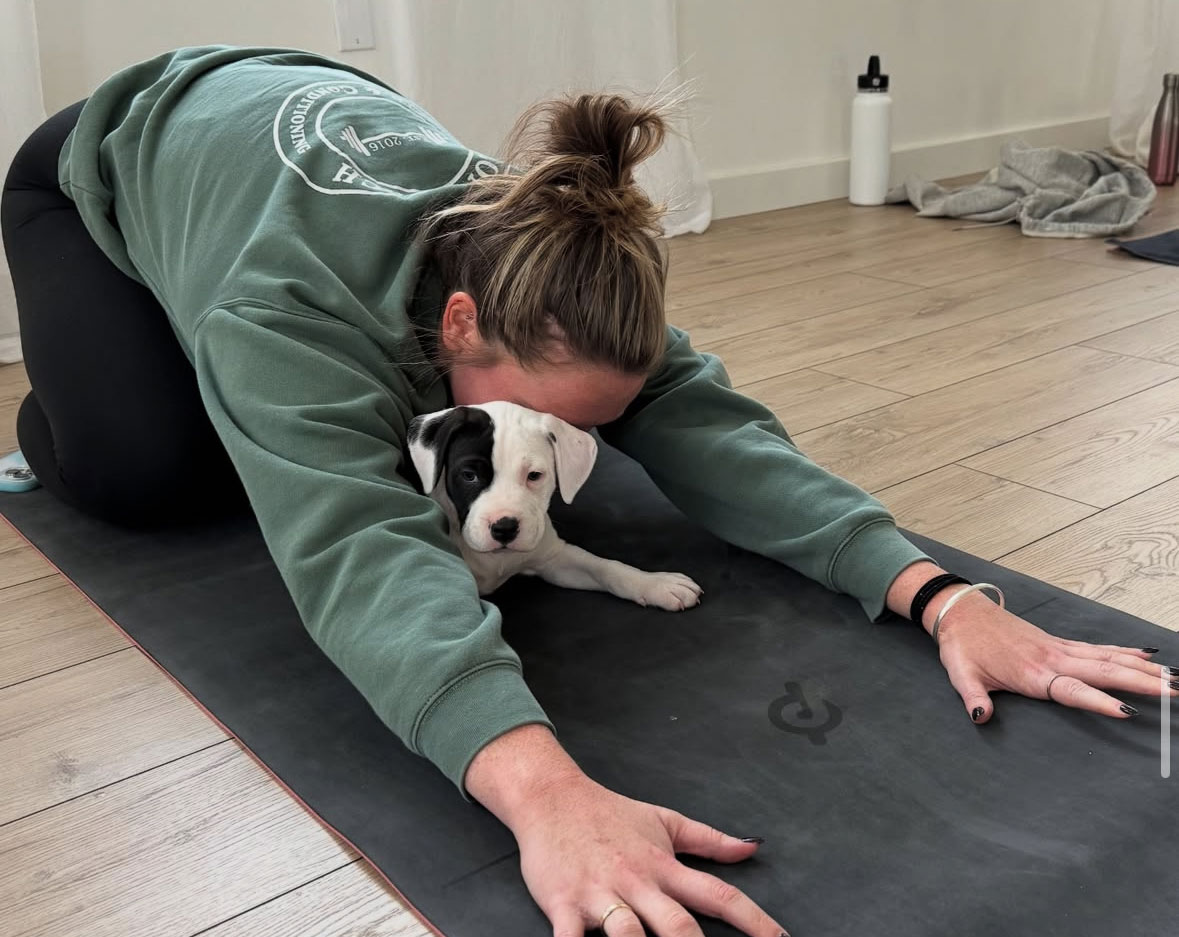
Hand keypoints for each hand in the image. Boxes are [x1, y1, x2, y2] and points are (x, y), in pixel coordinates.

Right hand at [511, 772, 789, 936]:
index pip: (718, 896)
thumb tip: (753, 846)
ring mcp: (599, 895)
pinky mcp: (563, 905)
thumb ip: (710, 840)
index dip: (754, 920)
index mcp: (663, 866)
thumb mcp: (665, 821)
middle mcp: (637, 882)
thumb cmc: (608, 814)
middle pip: (677, 925)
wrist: (551, 797)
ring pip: (628, 936)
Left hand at [933, 590, 1178, 722]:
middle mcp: (1052, 659)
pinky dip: (1124, 651)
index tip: (1127, 711)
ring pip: (1108, 658)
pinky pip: (1098, 648)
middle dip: (1141, 683)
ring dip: (1142, 668)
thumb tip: (981, 717)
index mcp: (1032, 673)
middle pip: (1103, 672)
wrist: (960, 612)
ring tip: (1174, 679)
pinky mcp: (1058, 642)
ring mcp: (1058, 648)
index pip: (1071, 690)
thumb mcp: (961, 675)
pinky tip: (1146, 655)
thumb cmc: (962, 646)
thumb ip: (973, 698)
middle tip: (1175, 692)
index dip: (1098, 701)